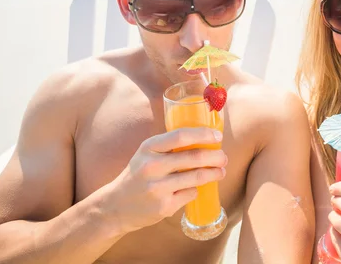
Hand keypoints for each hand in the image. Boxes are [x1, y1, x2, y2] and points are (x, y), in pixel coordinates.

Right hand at [101, 127, 227, 233]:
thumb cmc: (139, 174)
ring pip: (196, 177)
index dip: (203, 134)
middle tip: (224, 157)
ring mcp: (157, 188)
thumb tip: (205, 138)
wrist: (116, 206)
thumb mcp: (147, 154)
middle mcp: (152, 166)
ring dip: (214, 173)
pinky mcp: (164, 206)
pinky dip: (197, 189)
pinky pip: (190, 193)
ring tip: (221, 171)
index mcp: (149, 148)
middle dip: (215, 156)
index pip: (181, 136)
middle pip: (194, 157)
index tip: (218, 136)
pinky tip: (197, 188)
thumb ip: (169, 146)